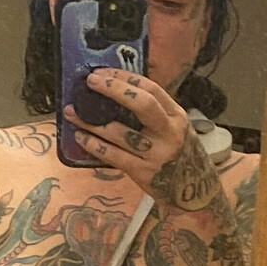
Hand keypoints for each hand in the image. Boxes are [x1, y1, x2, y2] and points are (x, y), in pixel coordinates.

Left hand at [66, 68, 222, 214]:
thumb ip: (155, 113)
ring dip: (91, 121)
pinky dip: (94, 145)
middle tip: (90, 82)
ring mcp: (156, 154)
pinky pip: (113, 156)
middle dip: (113, 89)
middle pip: (141, 104)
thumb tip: (117, 92)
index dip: (124, 78)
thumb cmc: (180, 155)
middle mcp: (169, 132)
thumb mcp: (176, 129)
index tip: (102, 72)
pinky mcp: (143, 172)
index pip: (151, 89)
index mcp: (177, 116)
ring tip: (71, 112)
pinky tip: (80, 137)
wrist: (195, 193)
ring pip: (120, 132)